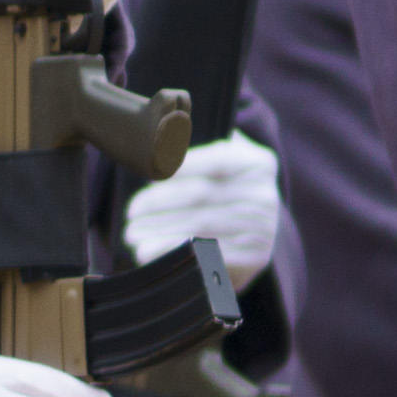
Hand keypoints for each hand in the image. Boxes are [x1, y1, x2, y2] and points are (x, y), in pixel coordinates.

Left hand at [123, 132, 281, 296]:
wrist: (255, 236)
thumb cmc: (225, 193)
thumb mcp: (226, 163)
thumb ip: (203, 149)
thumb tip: (163, 139)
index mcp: (258, 164)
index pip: (213, 161)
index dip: (177, 170)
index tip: (145, 180)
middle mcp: (264, 194)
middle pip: (201, 194)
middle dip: (159, 203)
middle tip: (131, 213)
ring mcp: (263, 227)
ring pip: (200, 225)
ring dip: (159, 229)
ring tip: (131, 233)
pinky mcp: (255, 256)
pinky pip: (206, 253)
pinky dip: (172, 251)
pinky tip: (147, 251)